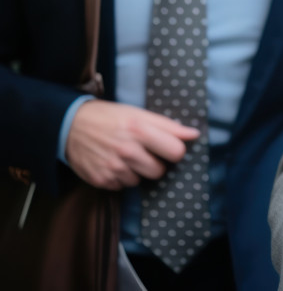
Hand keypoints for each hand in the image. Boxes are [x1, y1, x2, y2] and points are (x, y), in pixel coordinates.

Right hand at [64, 100, 199, 188]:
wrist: (69, 125)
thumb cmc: (110, 117)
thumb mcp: (139, 114)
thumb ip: (168, 126)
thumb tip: (194, 135)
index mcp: (140, 130)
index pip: (176, 152)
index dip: (174, 150)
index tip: (167, 147)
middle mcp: (127, 150)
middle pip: (159, 171)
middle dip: (155, 163)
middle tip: (143, 152)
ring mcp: (113, 167)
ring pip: (140, 180)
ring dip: (136, 171)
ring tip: (124, 156)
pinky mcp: (101, 180)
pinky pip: (122, 186)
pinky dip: (120, 177)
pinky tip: (112, 163)